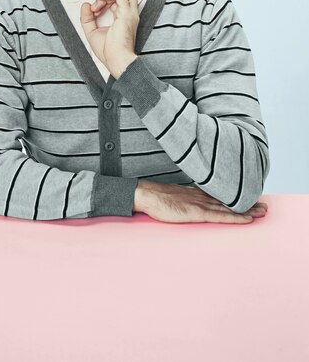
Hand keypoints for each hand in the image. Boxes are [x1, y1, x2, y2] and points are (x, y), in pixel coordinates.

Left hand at [80, 0, 139, 78]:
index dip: (102, 3)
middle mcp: (129, 14)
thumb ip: (87, 18)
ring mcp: (130, 13)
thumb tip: (85, 4)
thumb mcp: (92, 32)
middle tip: (96, 8)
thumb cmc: (108, 51)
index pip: (115, 1)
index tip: (93, 12)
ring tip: (97, 5)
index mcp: (123, 19)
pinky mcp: (126, 13)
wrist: (117, 61)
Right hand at [133, 181, 267, 223]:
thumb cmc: (156, 197)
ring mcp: (200, 203)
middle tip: (264, 206)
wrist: (146, 194)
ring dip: (247, 210)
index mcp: (196, 192)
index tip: (250, 199)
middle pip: (229, 200)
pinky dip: (236, 217)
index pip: (221, 195)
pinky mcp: (197, 212)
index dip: (236, 198)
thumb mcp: (175, 197)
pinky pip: (221, 216)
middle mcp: (202, 196)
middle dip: (248, 203)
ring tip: (262, 212)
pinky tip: (247, 219)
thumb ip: (185, 199)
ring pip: (229, 208)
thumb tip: (189, 205)